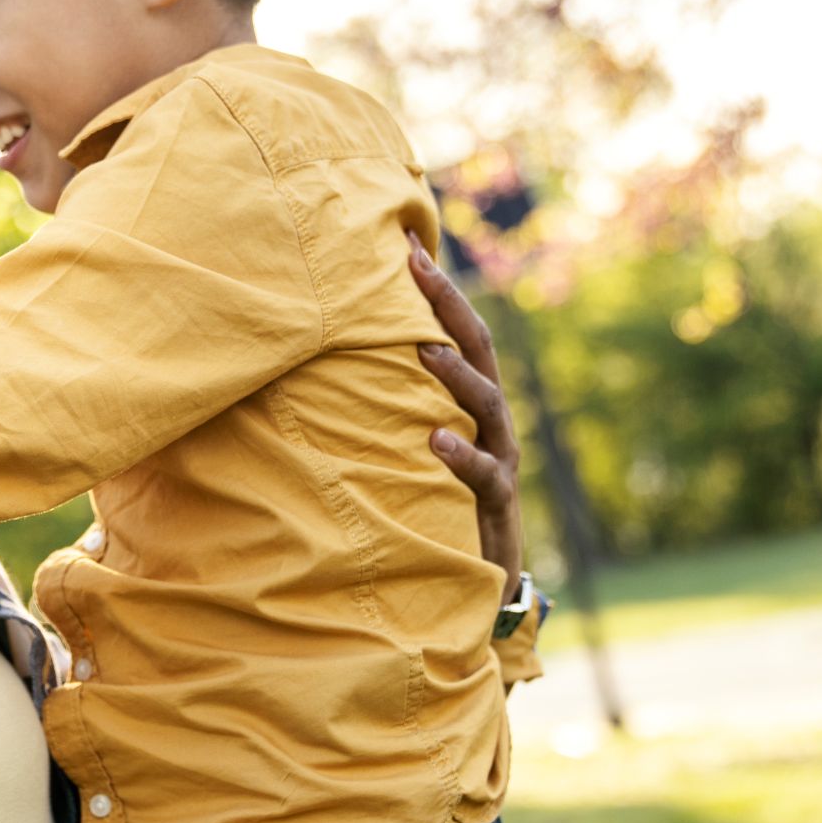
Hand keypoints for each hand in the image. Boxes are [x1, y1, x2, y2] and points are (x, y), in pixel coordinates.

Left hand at [407, 233, 526, 602]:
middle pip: (479, 350)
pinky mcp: (496, 503)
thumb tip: (323, 364)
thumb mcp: (409, 447)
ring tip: (422, 350)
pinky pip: (483, 474)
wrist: (479, 578)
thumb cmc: (435, 502)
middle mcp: (490, 420)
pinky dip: (461, 454)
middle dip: (449, 307)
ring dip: (455, 375)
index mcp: (469, 399)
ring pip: (486, 404)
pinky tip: (434, 440)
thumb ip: (385, 407)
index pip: (457, 331)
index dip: (437, 288)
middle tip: (417, 269)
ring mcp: (498, 458)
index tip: (405, 244)